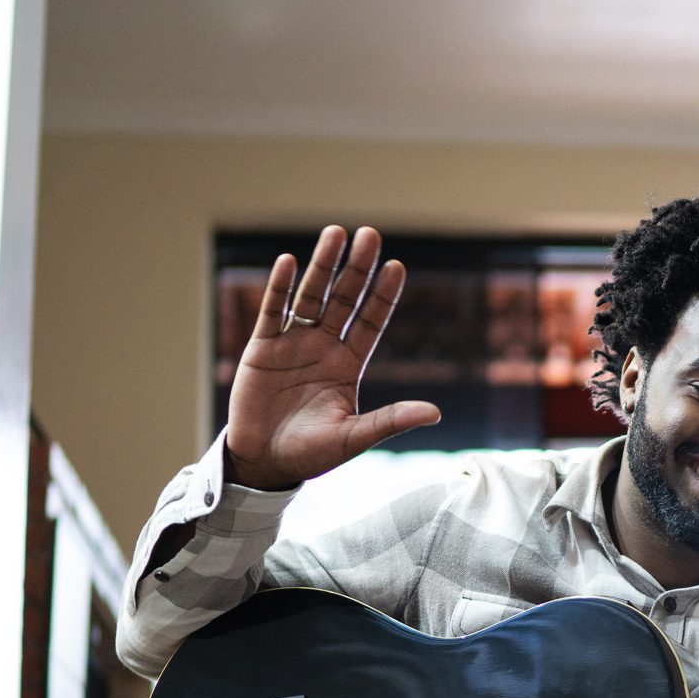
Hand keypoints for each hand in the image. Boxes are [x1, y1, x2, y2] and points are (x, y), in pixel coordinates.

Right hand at [222, 226, 441, 489]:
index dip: (383, 295)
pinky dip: (280, 287)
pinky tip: (290, 261)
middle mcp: (322, 347)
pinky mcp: (262, 349)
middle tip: (370, 235)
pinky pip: (272, 311)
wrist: (265, 463)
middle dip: (357, 269)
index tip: (397, 266)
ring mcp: (292, 344)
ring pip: (310, 297)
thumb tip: (437, 413)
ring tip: (335, 234)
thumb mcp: (355, 437)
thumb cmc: (311, 454)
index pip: (371, 322)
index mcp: (348, 366)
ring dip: (322, 266)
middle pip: (343, 299)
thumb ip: (391, 420)